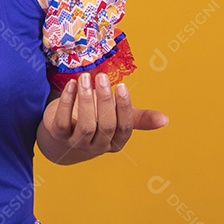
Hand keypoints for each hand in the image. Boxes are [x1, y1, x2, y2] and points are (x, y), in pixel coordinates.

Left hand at [40, 72, 167, 164]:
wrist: (64, 133)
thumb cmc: (97, 120)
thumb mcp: (118, 117)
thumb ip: (140, 118)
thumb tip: (166, 120)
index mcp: (115, 142)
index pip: (124, 128)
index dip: (124, 108)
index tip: (122, 86)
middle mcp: (97, 146)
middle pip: (105, 126)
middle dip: (105, 100)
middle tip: (102, 77)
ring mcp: (77, 143)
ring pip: (86, 125)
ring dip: (86, 99)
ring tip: (86, 77)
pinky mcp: (58, 135)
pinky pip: (63, 120)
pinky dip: (67, 101)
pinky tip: (71, 84)